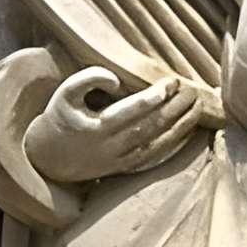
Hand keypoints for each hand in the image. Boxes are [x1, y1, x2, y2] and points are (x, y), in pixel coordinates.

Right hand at [24, 69, 201, 184]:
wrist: (49, 159)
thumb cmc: (59, 118)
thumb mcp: (65, 93)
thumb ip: (88, 79)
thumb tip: (117, 81)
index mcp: (98, 127)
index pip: (133, 110)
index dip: (156, 96)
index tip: (173, 82)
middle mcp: (112, 146)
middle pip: (151, 126)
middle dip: (175, 108)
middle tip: (192, 90)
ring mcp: (120, 160)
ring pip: (157, 143)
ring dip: (181, 125)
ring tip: (197, 106)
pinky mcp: (125, 167)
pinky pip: (155, 156)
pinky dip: (174, 143)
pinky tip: (188, 129)